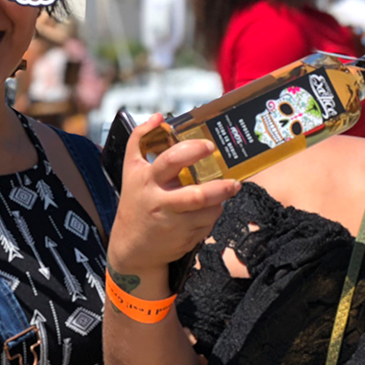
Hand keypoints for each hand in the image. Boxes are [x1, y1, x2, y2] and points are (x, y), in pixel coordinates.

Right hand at [107, 114, 240, 275]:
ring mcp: (174, 223)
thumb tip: (159, 117)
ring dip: (219, 202)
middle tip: (234, 181)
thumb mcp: (130, 170)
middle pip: (196, 195)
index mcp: (147, 180)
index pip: (170, 161)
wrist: (131, 247)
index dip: (192, 151)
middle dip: (220, 188)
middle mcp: (160, 202)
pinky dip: (212, 215)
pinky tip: (205, 211)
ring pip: (209, 210)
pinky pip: (208, 224)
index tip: (208, 146)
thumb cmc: (135, 203)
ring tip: (221, 193)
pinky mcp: (185, 238)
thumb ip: (140, 140)